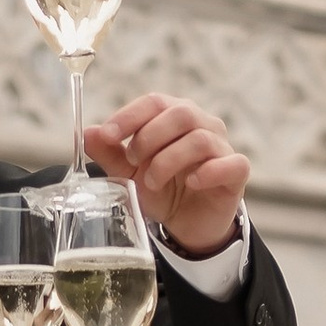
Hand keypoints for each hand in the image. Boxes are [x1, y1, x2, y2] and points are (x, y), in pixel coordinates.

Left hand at [82, 94, 249, 256]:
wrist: (187, 223)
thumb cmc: (161, 190)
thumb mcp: (129, 173)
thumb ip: (110, 154)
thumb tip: (88, 133)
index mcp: (174, 116)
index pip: (155, 102)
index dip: (129, 116)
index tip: (108, 136)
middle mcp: (202, 124)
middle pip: (181, 113)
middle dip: (149, 137)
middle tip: (132, 161)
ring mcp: (222, 147)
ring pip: (199, 139)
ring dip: (169, 160)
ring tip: (153, 182)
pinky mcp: (237, 171)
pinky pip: (230, 163)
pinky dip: (207, 172)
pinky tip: (190, 183)